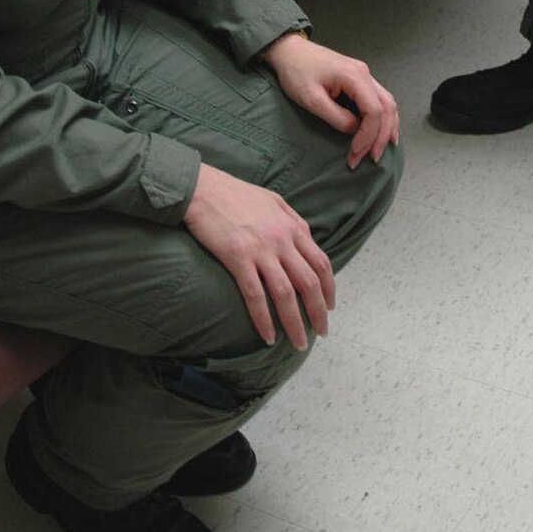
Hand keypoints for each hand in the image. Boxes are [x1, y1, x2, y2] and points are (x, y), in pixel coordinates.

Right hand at [183, 164, 335, 348]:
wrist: (203, 188)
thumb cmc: (235, 194)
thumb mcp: (273, 201)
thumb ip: (291, 221)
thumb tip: (304, 238)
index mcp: (293, 226)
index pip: (321, 263)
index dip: (329, 288)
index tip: (329, 307)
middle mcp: (282, 239)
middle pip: (309, 282)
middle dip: (318, 312)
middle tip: (321, 332)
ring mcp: (261, 249)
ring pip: (286, 294)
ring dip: (295, 323)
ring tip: (298, 343)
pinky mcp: (238, 258)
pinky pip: (255, 295)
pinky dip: (264, 319)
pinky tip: (268, 336)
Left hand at [262, 33, 400, 167]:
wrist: (290, 51)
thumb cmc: (297, 72)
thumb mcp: (312, 99)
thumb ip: (336, 117)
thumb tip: (354, 130)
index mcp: (354, 76)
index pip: (373, 110)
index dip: (368, 135)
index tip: (355, 152)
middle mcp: (365, 74)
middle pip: (386, 108)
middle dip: (380, 136)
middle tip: (371, 158)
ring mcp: (364, 75)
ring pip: (387, 103)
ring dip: (386, 128)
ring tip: (381, 149)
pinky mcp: (359, 79)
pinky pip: (379, 100)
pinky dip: (383, 118)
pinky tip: (382, 131)